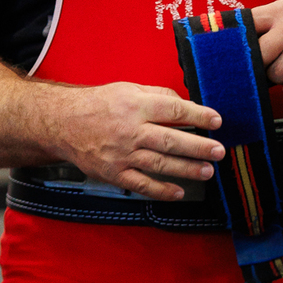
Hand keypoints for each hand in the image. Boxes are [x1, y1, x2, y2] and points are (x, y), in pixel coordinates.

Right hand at [59, 82, 224, 201]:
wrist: (64, 123)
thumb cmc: (100, 105)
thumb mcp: (129, 90)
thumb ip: (158, 95)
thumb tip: (187, 104)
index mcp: (136, 106)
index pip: (174, 109)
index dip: (199, 115)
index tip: (217, 121)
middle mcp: (130, 130)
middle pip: (171, 140)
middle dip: (198, 147)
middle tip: (219, 151)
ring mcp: (122, 155)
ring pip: (160, 164)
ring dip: (187, 169)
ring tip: (207, 170)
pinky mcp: (114, 173)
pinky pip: (142, 185)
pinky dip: (161, 190)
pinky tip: (179, 192)